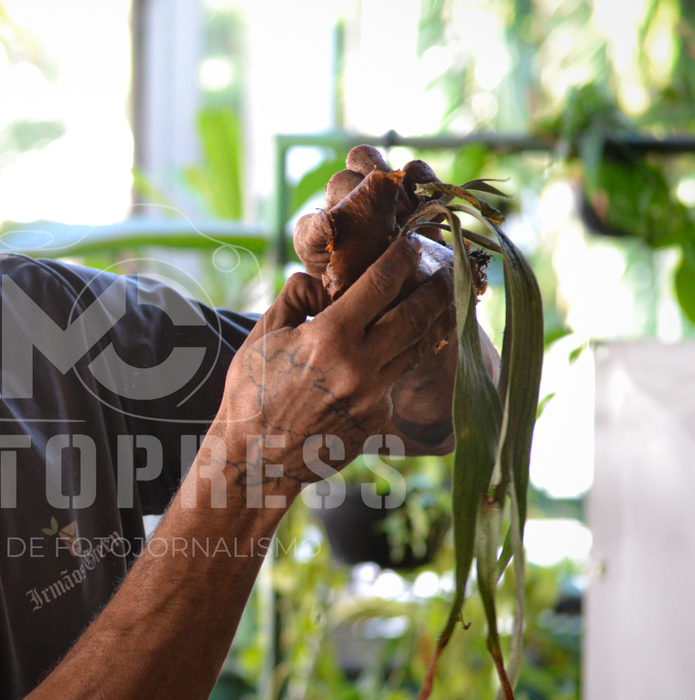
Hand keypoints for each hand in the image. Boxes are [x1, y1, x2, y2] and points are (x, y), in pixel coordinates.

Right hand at [216, 237, 452, 488]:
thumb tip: (326, 283)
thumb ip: (296, 298)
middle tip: (447, 266)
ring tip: (442, 297)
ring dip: (434, 319)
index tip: (412, 241)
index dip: (402, 257)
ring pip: (419, 348)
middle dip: (436, 285)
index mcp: (328, 338)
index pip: (380, 284)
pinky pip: (400, 377)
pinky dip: (407, 355)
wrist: (257, 458)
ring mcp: (373, 396)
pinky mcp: (379, 418)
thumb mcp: (263, 335)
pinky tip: (411, 340)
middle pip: (417, 315)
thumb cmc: (252, 393)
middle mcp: (359, 367)